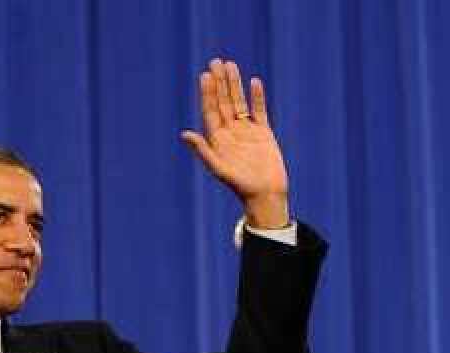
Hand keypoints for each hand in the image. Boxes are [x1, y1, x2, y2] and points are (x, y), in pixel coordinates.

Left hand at [180, 59, 288, 227]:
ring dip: (235, 85)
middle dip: (220, 83)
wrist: (265, 195)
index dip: (207, 93)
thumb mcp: (218, 168)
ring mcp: (247, 131)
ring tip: (230, 65)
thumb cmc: (240, 185)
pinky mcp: (264, 133)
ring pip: (239, 102)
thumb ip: (202, 150)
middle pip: (223, 102)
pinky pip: (259, 111)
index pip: (211, 111)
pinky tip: (254, 82)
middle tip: (215, 62)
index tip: (205, 75)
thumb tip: (184, 134)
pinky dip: (257, 97)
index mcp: (217, 140)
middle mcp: (230, 133)